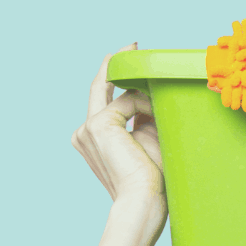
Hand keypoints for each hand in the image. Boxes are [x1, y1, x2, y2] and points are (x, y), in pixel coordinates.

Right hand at [71, 43, 164, 204]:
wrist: (143, 201)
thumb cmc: (150, 178)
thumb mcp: (147, 138)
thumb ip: (143, 115)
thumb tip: (151, 91)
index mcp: (93, 138)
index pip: (105, 102)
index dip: (117, 81)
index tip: (131, 61)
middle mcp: (84, 132)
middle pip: (97, 88)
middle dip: (112, 63)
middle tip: (131, 44)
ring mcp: (87, 128)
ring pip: (118, 94)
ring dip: (144, 97)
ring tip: (162, 109)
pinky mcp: (98, 125)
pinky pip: (127, 101)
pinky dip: (145, 106)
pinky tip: (155, 122)